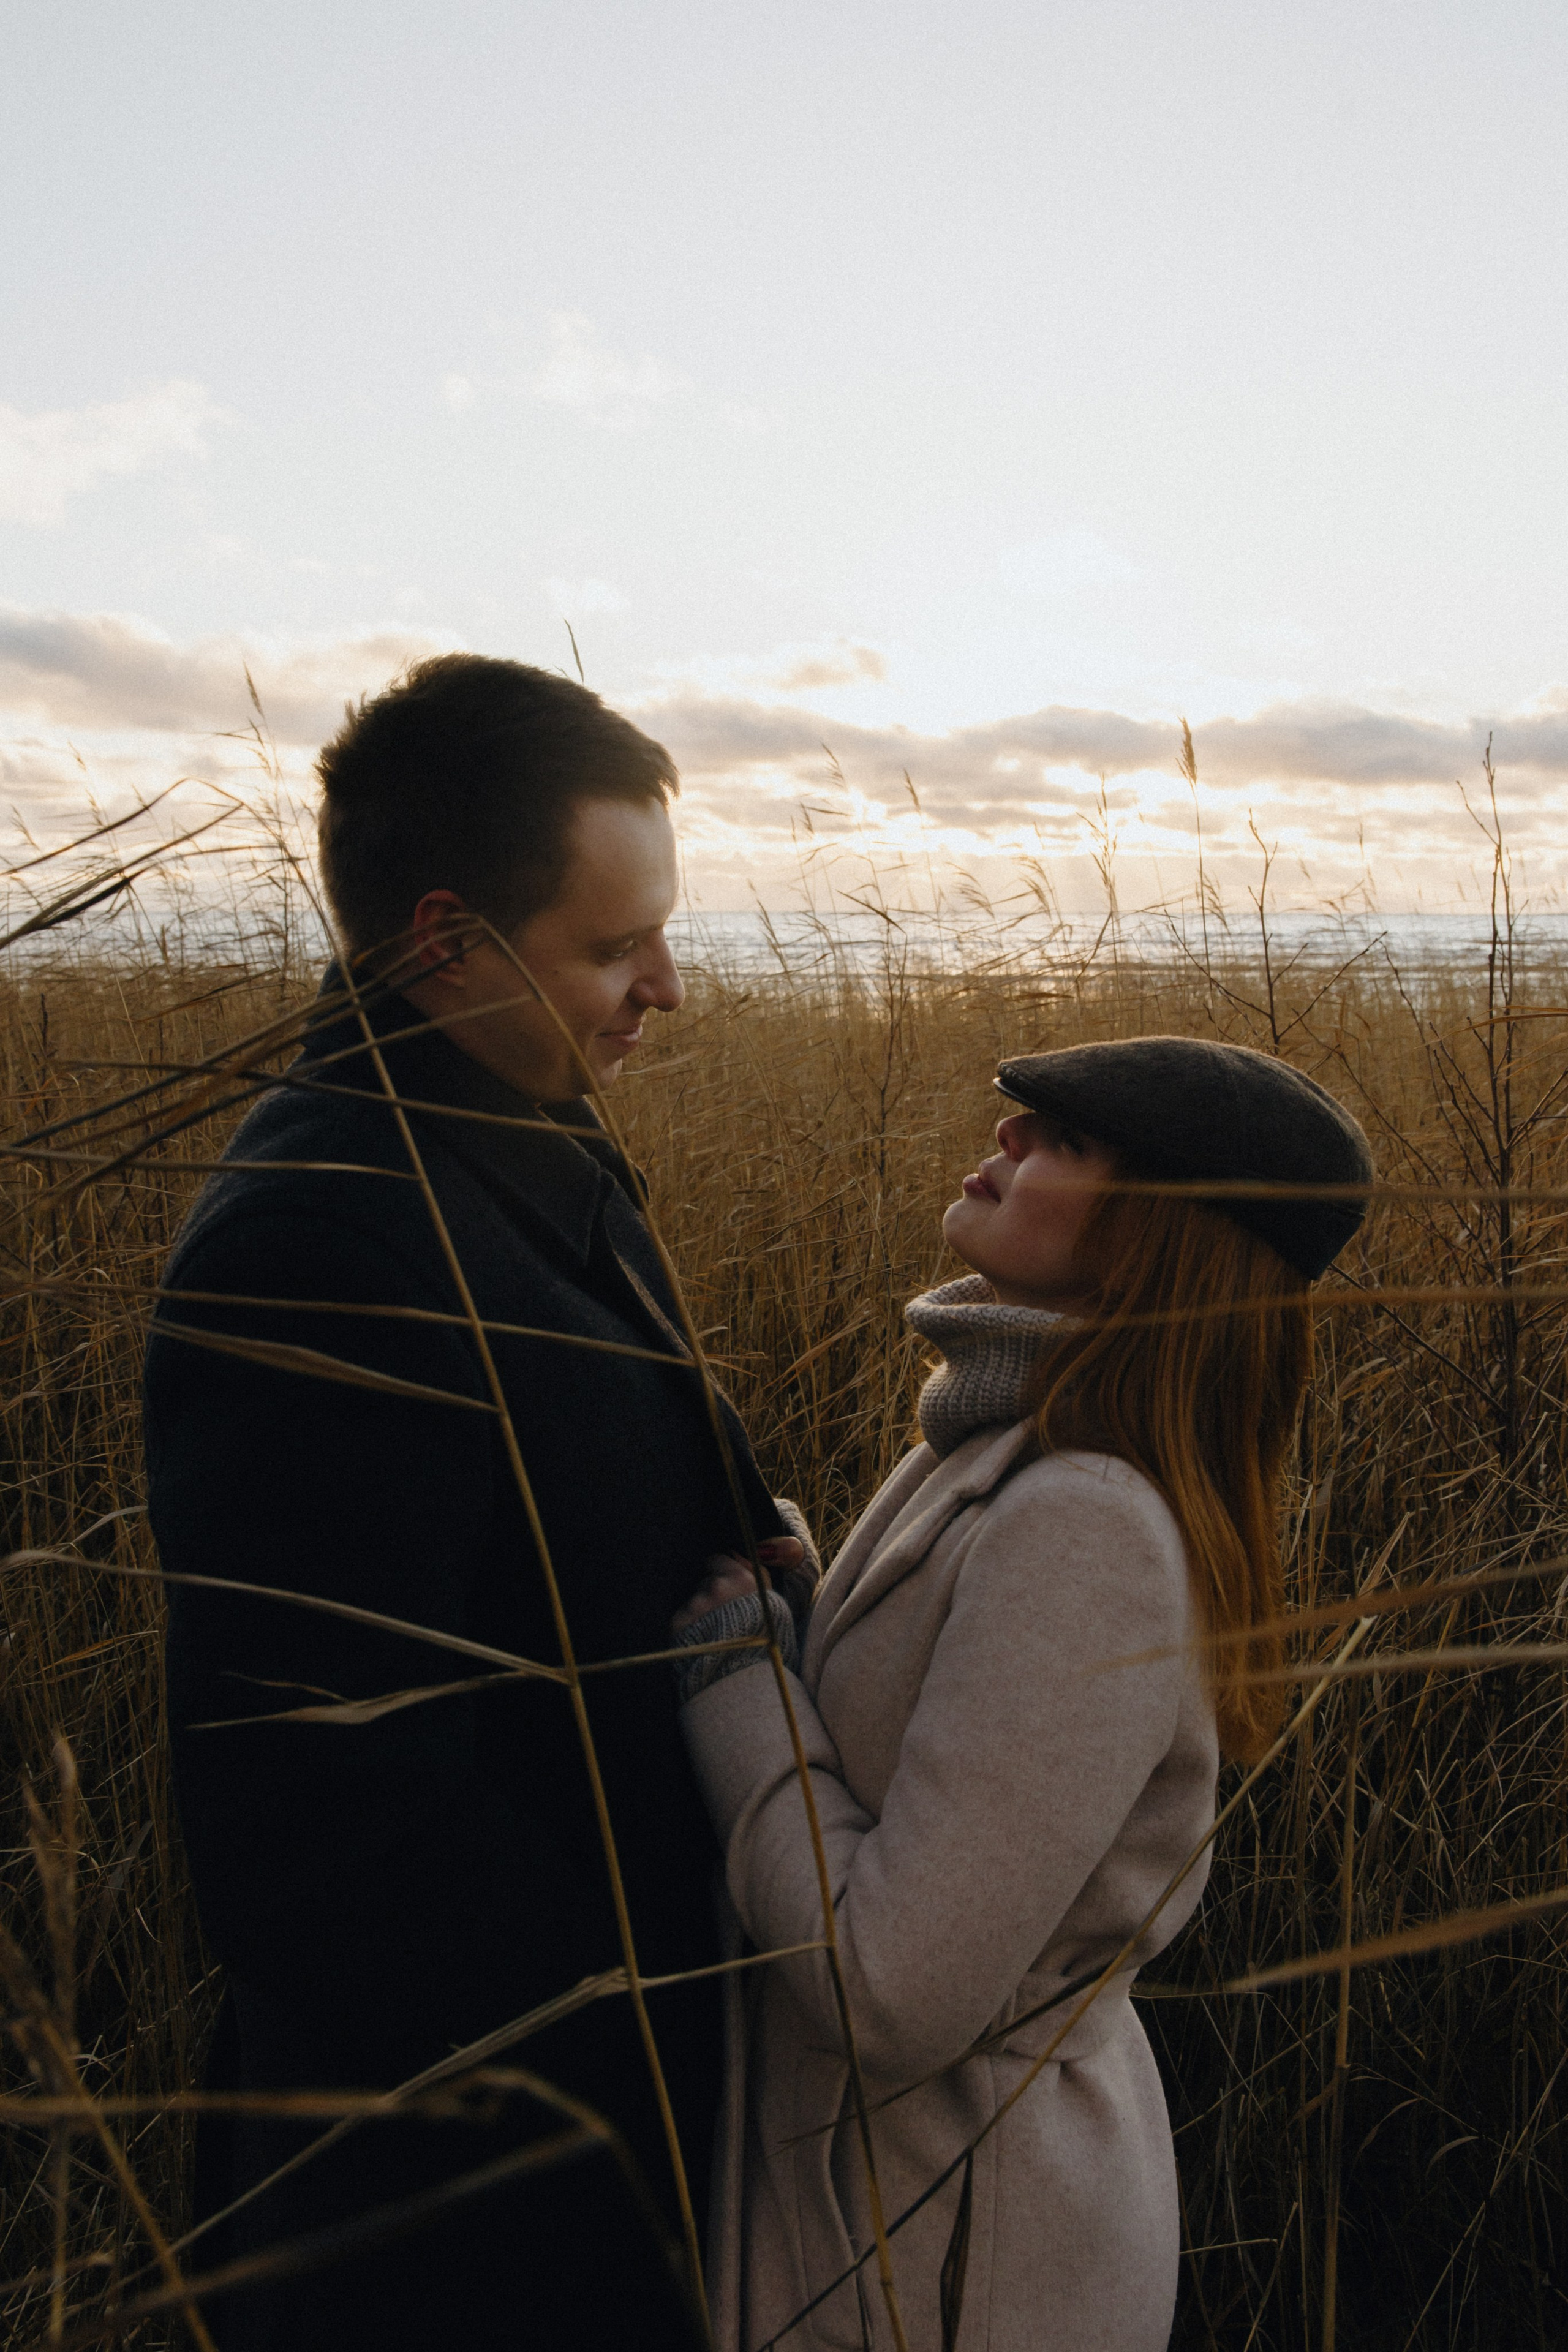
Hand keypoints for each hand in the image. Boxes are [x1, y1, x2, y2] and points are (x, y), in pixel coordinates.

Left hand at [671, 1537, 803, 1635]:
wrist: (744, 1677)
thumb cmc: (766, 1643)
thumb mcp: (773, 1605)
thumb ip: (756, 1575)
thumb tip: (737, 1553)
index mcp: (742, 1579)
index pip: (719, 1559)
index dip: (721, 1573)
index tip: (725, 1585)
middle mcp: (717, 1587)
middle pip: (707, 1583)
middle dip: (712, 1596)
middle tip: (724, 1618)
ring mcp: (697, 1604)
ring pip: (695, 1602)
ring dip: (702, 1614)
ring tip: (715, 1636)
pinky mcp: (680, 1623)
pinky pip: (683, 1620)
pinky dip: (690, 1630)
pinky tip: (703, 1643)